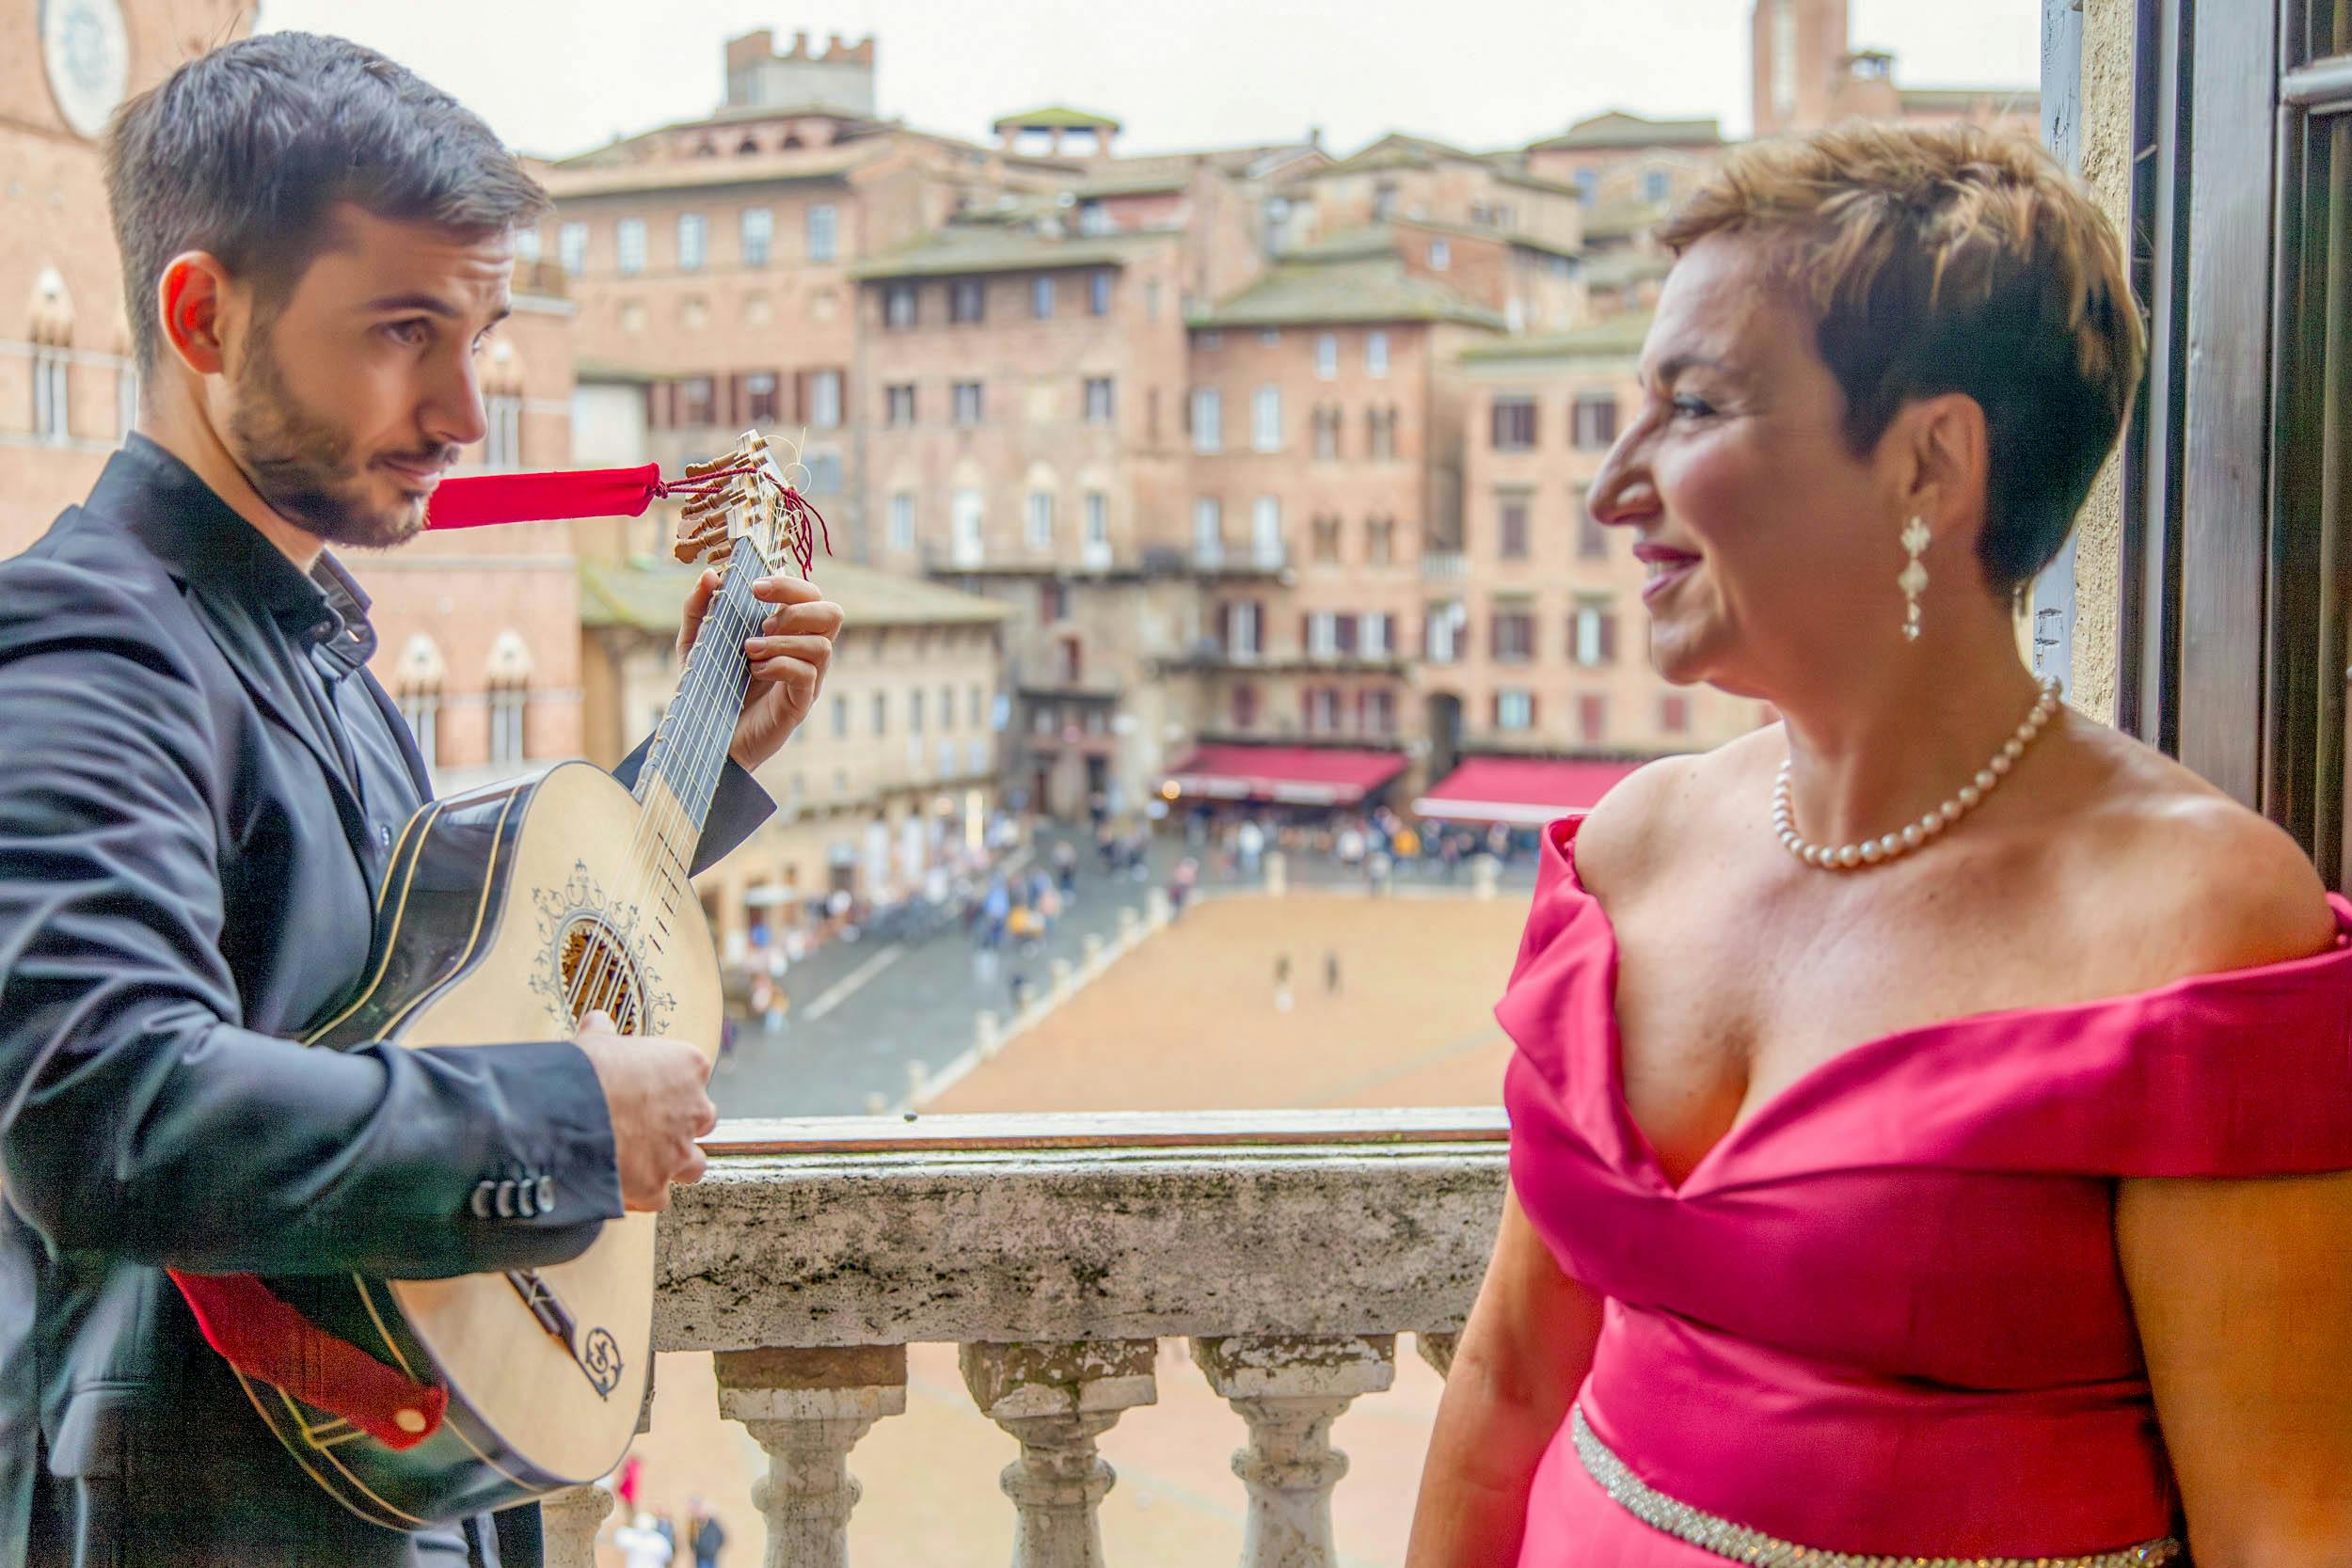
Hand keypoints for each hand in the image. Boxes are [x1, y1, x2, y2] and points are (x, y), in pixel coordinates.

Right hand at [571, 1010, 716, 1211]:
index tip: (645, 1089)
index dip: (669, 1085)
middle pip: (701, 1120)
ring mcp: (679, 1152)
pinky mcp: (658, 1186)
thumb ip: (602, 1032)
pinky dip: (643, 1194)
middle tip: (645, 1126)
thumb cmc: (586, 1072)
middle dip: (679, 1125)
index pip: (692, 1075)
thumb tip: (597, 1020)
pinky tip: (620, 1187)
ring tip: (642, 1163)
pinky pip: (659, 1196)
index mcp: (688, 1067)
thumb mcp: (594, 1042)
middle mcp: (695, 1110)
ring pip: (694, 1164)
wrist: (569, 1116)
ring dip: (674, 1164)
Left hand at [676, 570, 844, 772]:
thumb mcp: (694, 643)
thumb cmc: (707, 687)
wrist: (705, 735)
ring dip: (785, 641)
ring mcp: (806, 678)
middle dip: (799, 607)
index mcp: (785, 630)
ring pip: (823, 645)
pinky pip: (806, 675)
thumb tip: (710, 575)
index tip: (754, 587)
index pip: (809, 594)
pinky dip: (779, 665)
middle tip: (764, 620)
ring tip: (750, 649)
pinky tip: (754, 671)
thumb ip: (699, 608)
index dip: (789, 584)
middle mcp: (802, 650)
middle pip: (832, 613)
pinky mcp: (800, 703)